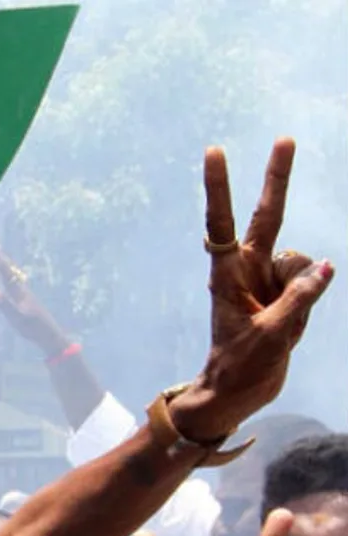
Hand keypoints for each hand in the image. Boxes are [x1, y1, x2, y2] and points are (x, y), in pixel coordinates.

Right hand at [0, 238, 69, 355]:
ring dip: (2, 262)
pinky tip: (6, 275)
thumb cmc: (33, 329)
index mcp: (18, 291)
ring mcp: (23, 292)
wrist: (49, 335)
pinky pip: (12, 279)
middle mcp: (20, 288)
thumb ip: (6, 306)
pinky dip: (6, 272)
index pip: (5, 270)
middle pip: (8, 267)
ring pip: (11, 272)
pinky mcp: (24, 298)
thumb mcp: (18, 319)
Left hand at [169, 139, 334, 442]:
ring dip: (301, 290)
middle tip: (285, 138)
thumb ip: (298, 299)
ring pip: (302, 261)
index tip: (215, 151)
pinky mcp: (287, 292)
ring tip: (277, 323)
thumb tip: (326, 267)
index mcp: (227, 274)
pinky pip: (312, 283)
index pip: (223, 222)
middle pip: (267, 216)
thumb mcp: (269, 335)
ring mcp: (268, 278)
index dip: (220, 186)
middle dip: (278, 179)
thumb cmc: (239, 365)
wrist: (239, 392)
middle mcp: (247, 268)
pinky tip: (289, 325)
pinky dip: (309, 302)